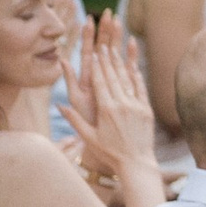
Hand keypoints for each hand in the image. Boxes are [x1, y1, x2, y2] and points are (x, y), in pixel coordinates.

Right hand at [67, 14, 160, 178]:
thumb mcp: (89, 137)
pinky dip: (136, 75)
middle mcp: (122, 104)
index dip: (97, 66)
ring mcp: (136, 105)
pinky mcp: (146, 109)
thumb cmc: (109, 152)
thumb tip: (59, 105)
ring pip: (127, 79)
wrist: (136, 163)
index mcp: (106, 109)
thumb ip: (74, 120)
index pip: (100, 82)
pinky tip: (132, 65)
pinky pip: (140, 88)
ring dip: (120, 63)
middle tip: (103, 43)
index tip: (94, 52)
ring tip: (115, 49)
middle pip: (113, 76)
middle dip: (107, 59)